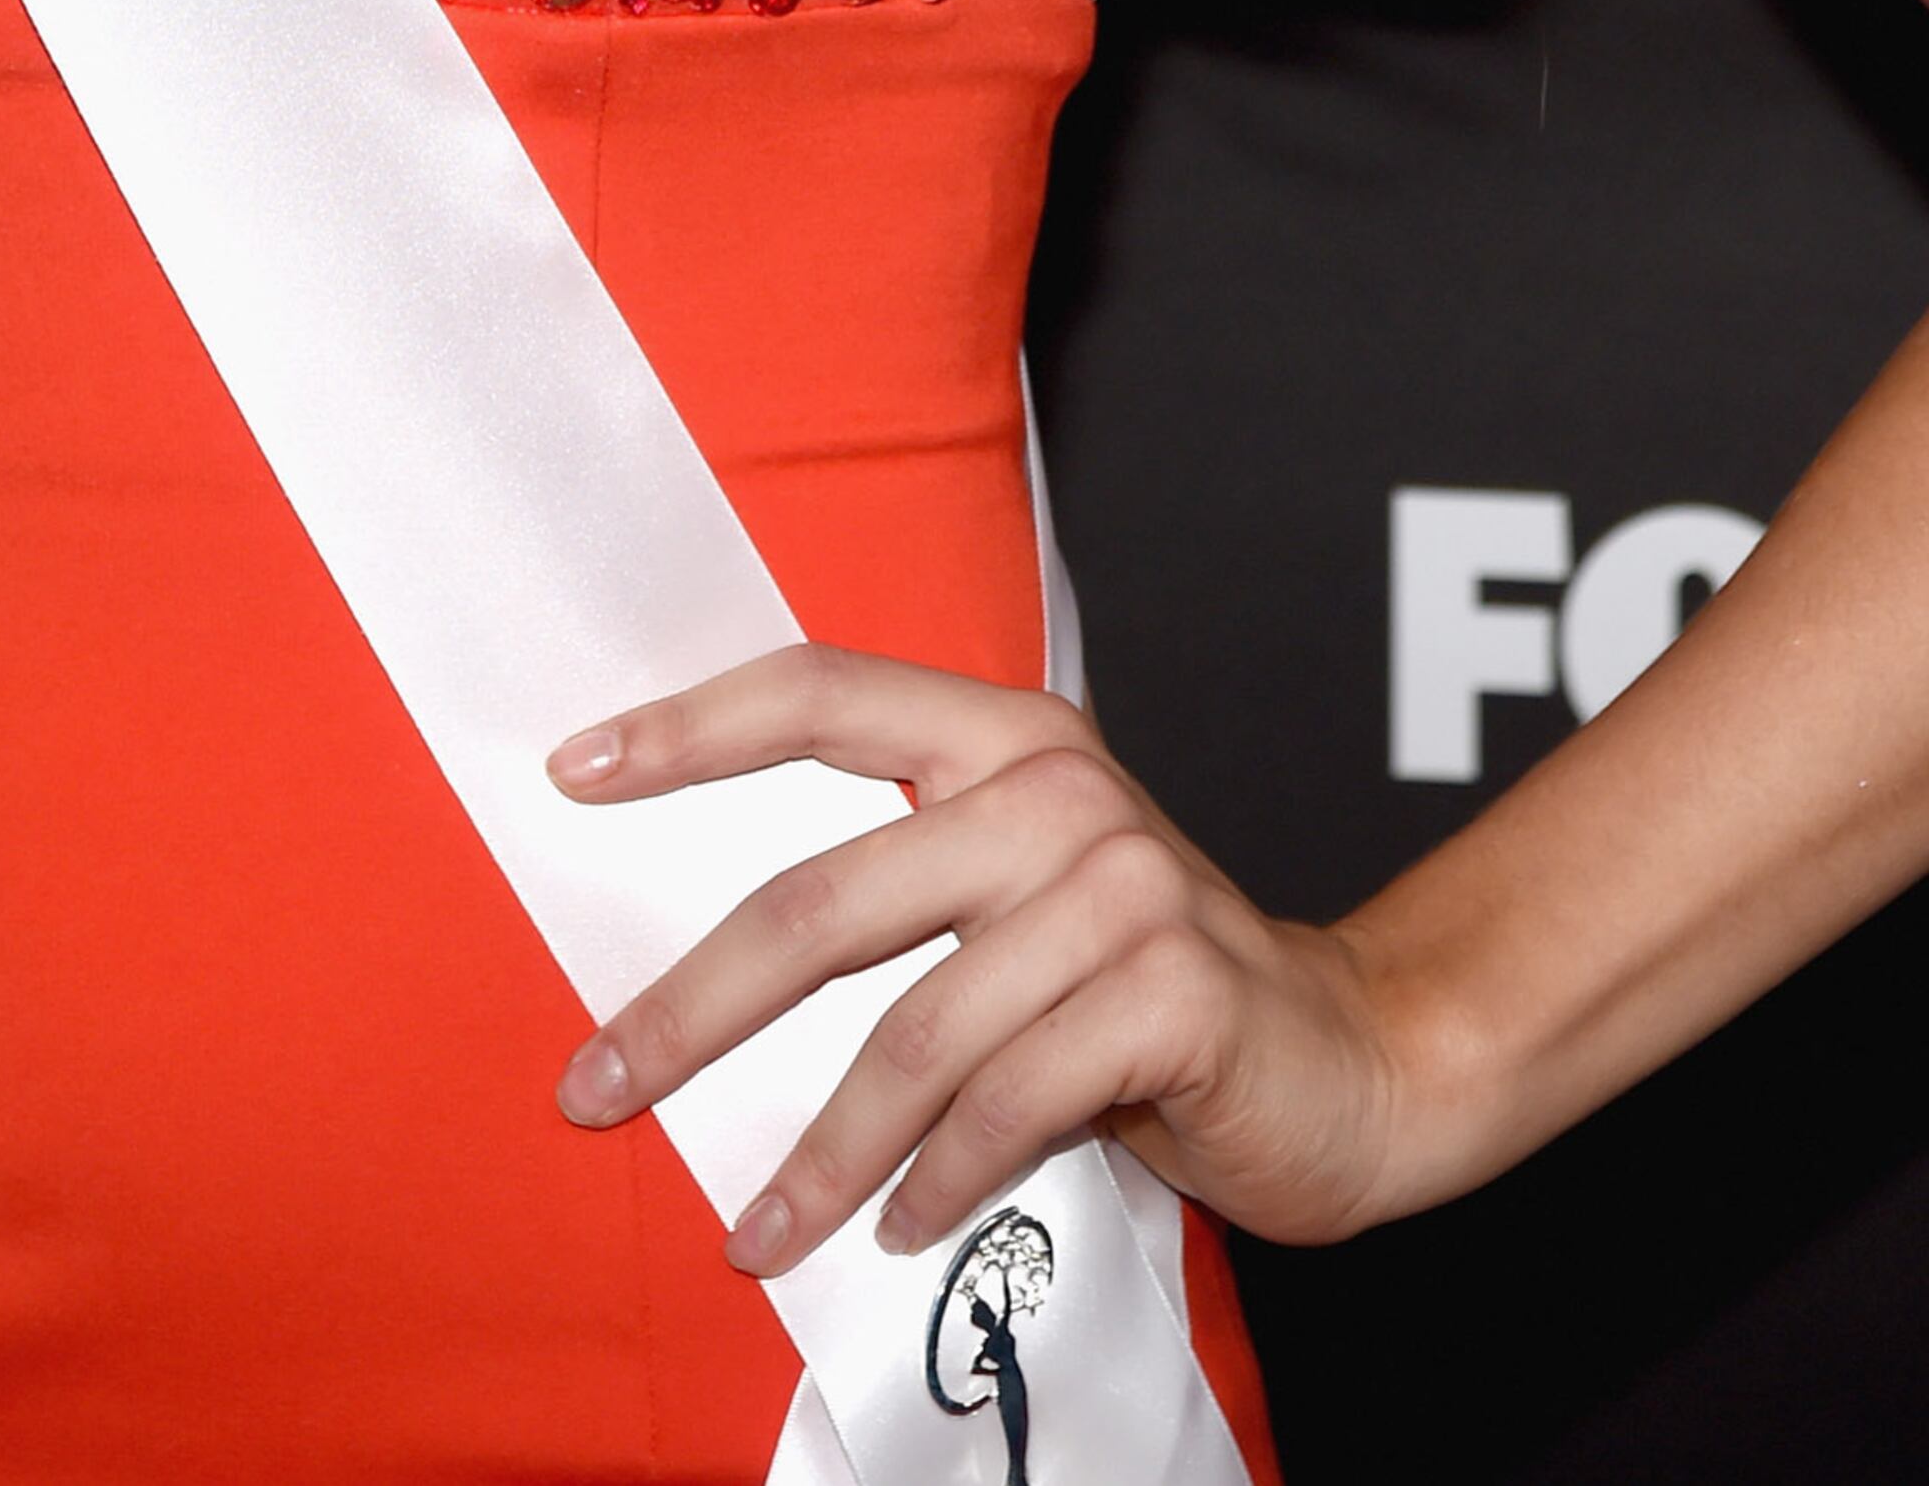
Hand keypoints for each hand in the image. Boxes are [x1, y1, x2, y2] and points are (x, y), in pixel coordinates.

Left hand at [546, 645, 1415, 1265]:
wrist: (1354, 1058)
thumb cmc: (1149, 988)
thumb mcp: (1024, 898)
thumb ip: (903, 887)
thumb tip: (700, 964)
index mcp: (1006, 735)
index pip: (819, 694)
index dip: (689, 728)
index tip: (574, 773)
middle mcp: (1056, 790)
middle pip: (822, 898)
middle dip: (690, 1011)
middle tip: (596, 1087)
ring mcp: (1121, 886)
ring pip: (910, 1033)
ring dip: (817, 1156)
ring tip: (756, 1233)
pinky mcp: (1171, 992)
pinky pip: (1005, 1106)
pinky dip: (935, 1184)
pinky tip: (899, 1231)